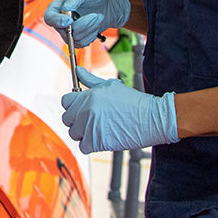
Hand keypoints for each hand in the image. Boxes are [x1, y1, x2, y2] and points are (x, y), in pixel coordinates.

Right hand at [44, 0, 129, 46]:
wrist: (107, 6)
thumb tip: (65, 8)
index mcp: (57, 8)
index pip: (50, 18)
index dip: (57, 21)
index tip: (69, 21)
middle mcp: (60, 22)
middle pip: (65, 31)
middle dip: (83, 24)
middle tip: (96, 15)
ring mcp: (68, 32)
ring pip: (76, 38)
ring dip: (90, 28)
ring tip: (97, 17)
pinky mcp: (77, 40)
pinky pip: (83, 43)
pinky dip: (92, 34)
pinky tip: (95, 25)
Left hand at [60, 67, 177, 152]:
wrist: (152, 118)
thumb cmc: (133, 102)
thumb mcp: (111, 86)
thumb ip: (90, 80)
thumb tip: (78, 71)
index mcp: (89, 96)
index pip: (65, 102)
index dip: (72, 106)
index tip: (81, 109)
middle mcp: (87, 110)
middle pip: (67, 119)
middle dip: (77, 120)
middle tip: (92, 121)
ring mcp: (91, 126)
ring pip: (74, 134)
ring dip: (83, 134)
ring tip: (99, 130)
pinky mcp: (97, 142)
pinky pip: (83, 147)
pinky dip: (90, 145)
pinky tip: (102, 139)